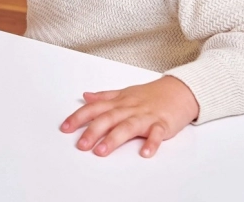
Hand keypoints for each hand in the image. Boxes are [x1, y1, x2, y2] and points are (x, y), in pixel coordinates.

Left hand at [60, 76, 198, 157]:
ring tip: (102, 151)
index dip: (79, 117)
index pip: (95, 108)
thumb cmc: (150, 94)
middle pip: (108, 118)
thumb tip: (85, 96)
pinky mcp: (162, 124)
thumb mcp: (124, 93)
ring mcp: (146, 116)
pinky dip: (152, 142)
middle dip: (93, 131)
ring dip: (114, 138)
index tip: (65, 128)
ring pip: (128, 126)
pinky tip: (145, 153)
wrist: (179, 90)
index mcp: (119, 101)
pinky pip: (157, 133)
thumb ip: (104, 96)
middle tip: (81, 145)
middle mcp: (129, 108)